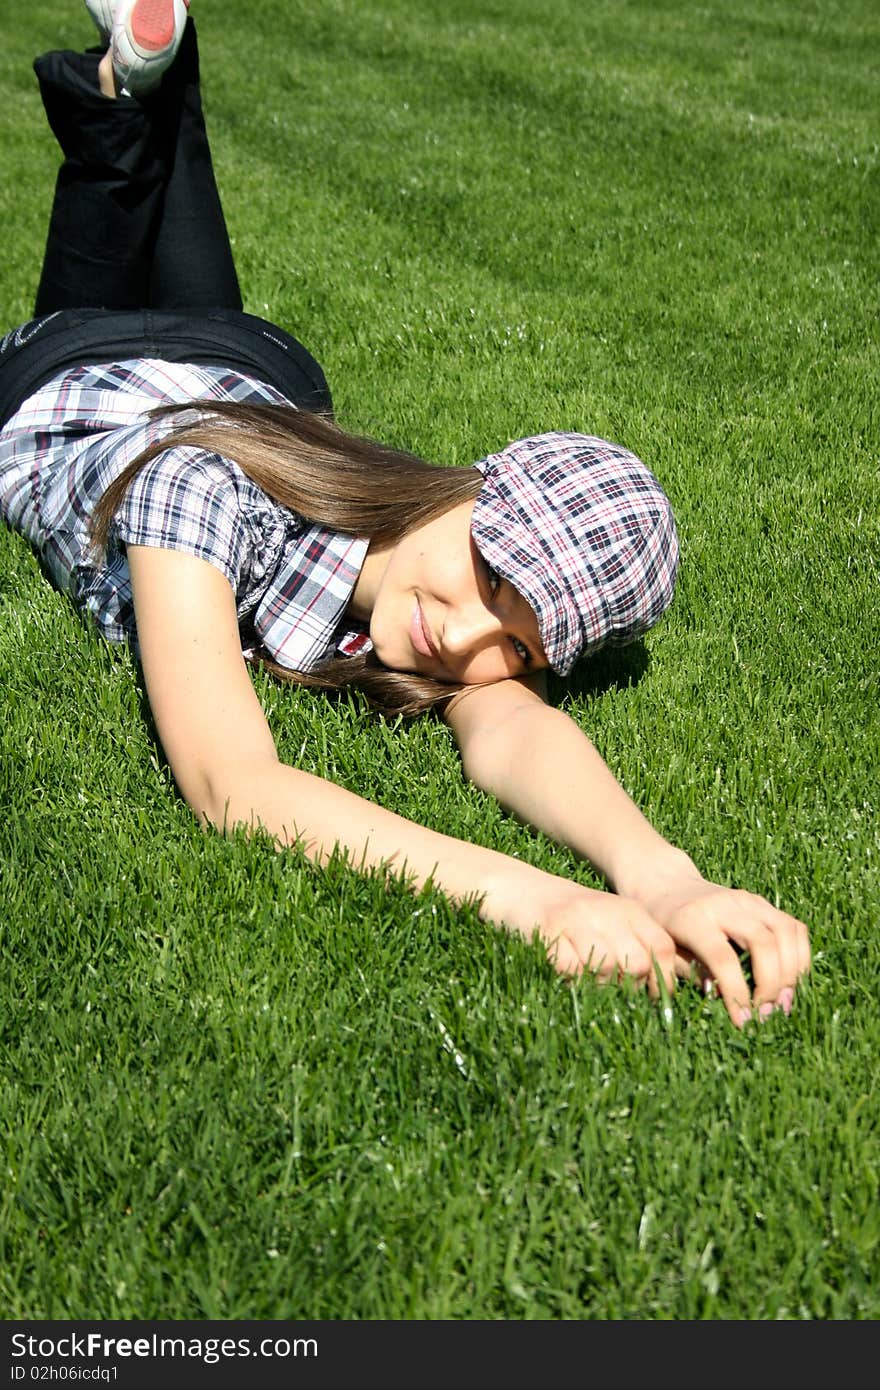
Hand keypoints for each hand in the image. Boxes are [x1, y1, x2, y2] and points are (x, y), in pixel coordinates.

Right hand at [485, 869, 677, 999]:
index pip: (662, 947)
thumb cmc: (570, 918)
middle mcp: (607, 910)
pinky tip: (563, 969)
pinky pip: (572, 969)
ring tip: (584, 976)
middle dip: (627, 985)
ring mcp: (577, 918)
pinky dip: (570, 978)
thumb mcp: (609, 924)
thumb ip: (635, 949)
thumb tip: (659, 993)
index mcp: (628, 910)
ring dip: (597, 984)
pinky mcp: (549, 930)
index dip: (663, 978)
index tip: (653, 997)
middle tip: (607, 984)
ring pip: (607, 967)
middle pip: (637, 962)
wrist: (517, 888)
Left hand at [641, 871, 810, 1026]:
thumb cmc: (663, 927)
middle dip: (771, 984)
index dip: (736, 992)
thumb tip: (724, 1003)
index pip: (723, 957)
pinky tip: (792, 982)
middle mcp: (725, 903)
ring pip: (786, 931)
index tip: (743, 1022)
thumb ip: (691, 975)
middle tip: (768, 1015)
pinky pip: (794, 927)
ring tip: (784, 1003)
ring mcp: (749, 899)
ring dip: (793, 972)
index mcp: (693, 918)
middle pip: (763, 942)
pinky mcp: (764, 902)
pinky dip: (800, 957)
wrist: (669, 888)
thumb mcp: (664, 952)